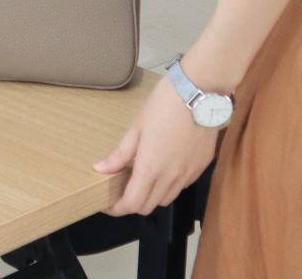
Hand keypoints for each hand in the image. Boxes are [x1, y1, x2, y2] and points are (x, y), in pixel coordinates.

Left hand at [97, 74, 221, 215]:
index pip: (132, 204)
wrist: (200, 93)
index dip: (116, 209)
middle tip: (121, 188)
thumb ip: (120, 154)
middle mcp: (171, 178)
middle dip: (132, 203)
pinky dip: (168, 185)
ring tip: (141, 178)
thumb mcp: (137, 127)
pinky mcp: (201, 168)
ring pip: (166, 199)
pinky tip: (163, 167)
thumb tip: (101, 169)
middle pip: (148, 206)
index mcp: (151, 168)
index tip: (106, 203)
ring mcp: (188, 175)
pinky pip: (181, 186)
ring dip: (151, 195)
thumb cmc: (163, 105)